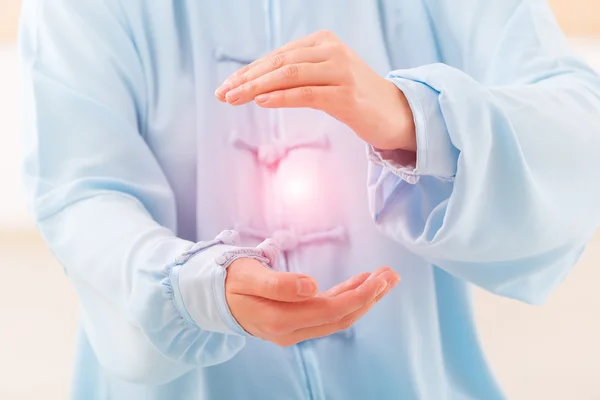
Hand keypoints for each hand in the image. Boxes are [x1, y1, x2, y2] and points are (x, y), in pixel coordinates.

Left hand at [215, 30, 415, 151]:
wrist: (395, 114)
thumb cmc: (355, 97)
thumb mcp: (324, 78)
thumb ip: (297, 74)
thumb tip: (257, 86)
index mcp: (323, 42)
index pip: (277, 55)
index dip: (249, 71)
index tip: (227, 86)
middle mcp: (332, 51)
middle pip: (279, 62)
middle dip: (246, 79)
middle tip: (222, 93)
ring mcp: (341, 72)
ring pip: (289, 75)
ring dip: (256, 88)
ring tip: (233, 99)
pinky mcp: (347, 95)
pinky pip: (306, 93)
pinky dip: (281, 97)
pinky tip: (261, 101)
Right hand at [225, 258, 399, 345]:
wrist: (212, 296)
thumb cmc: (229, 281)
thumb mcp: (249, 276)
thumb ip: (279, 284)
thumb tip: (311, 287)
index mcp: (281, 320)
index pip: (331, 311)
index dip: (358, 296)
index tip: (379, 279)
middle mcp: (292, 330)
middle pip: (341, 316)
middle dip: (369, 296)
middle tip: (391, 275)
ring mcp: (294, 328)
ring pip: (338, 316)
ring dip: (363, 297)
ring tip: (384, 277)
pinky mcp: (295, 321)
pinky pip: (327, 312)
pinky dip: (347, 297)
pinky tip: (360, 283)